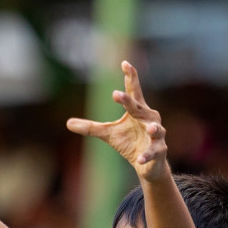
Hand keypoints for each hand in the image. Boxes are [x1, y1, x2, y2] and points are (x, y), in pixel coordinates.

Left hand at [66, 61, 168, 181]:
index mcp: (138, 110)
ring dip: (153, 128)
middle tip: (116, 95)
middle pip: (138, 107)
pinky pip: (154, 152)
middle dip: (129, 102)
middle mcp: (149, 118)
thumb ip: (91, 127)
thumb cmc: (129, 142)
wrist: (148, 163)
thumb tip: (67, 123)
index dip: (130, 77)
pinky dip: (147, 155)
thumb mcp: (108, 134)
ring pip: (156, 129)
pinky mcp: (159, 150)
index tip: (125, 63)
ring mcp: (156, 134)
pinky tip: (140, 159)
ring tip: (149, 128)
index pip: (134, 90)